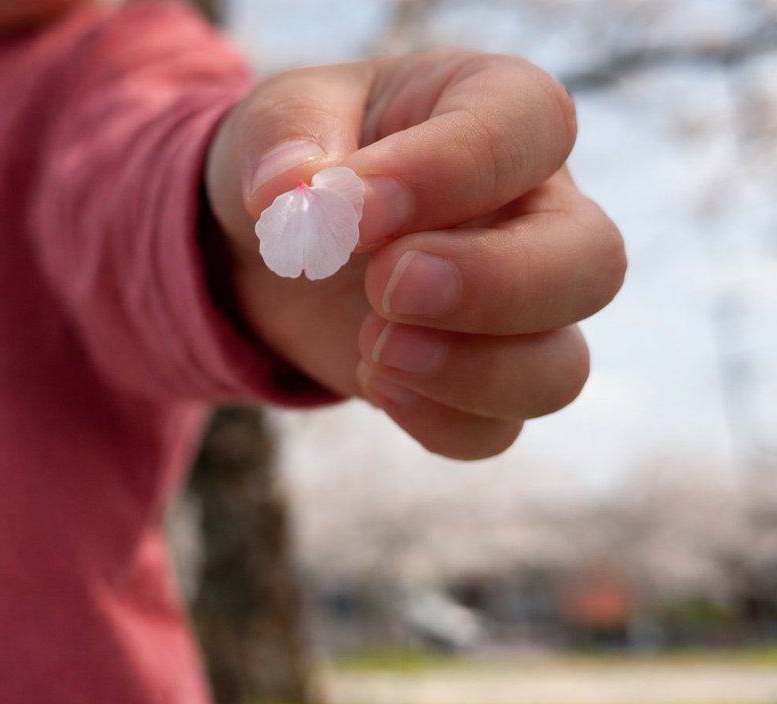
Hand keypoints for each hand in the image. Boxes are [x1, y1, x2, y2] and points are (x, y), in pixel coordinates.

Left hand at [205, 51, 626, 458]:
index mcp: (498, 109)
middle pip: (591, 262)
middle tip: (381, 286)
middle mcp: (535, 211)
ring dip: (467, 373)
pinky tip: (370, 378)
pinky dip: (437, 420)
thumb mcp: (278, 121)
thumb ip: (283, 140)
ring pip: (561, 368)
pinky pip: (497, 429)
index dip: (452, 171)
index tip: (354, 211)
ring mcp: (519, 309)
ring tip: (369, 345)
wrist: (280, 241)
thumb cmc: (303, 155)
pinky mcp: (477, 382)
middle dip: (490, 286)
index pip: (532, 126)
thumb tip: (290, 192)